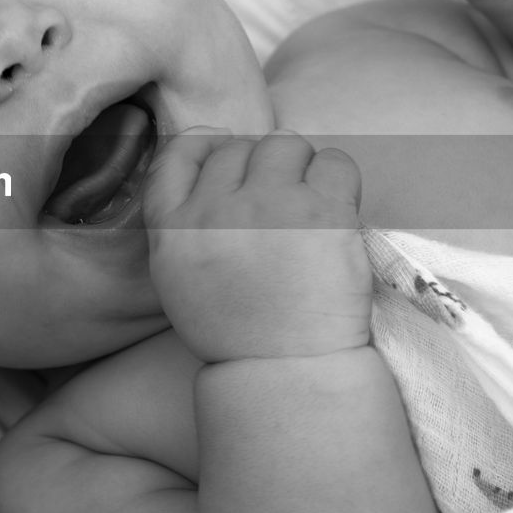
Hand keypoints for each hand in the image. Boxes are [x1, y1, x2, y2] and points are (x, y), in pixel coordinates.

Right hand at [143, 128, 371, 363]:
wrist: (285, 368)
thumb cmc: (234, 329)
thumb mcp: (176, 275)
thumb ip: (182, 220)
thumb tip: (213, 162)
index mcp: (175, 226)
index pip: (181, 151)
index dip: (207, 144)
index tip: (228, 157)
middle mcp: (219, 208)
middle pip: (240, 147)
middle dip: (260, 168)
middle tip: (278, 206)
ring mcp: (272, 205)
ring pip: (286, 145)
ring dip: (299, 167)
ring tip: (308, 205)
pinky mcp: (324, 212)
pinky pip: (334, 161)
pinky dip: (337, 178)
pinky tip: (335, 209)